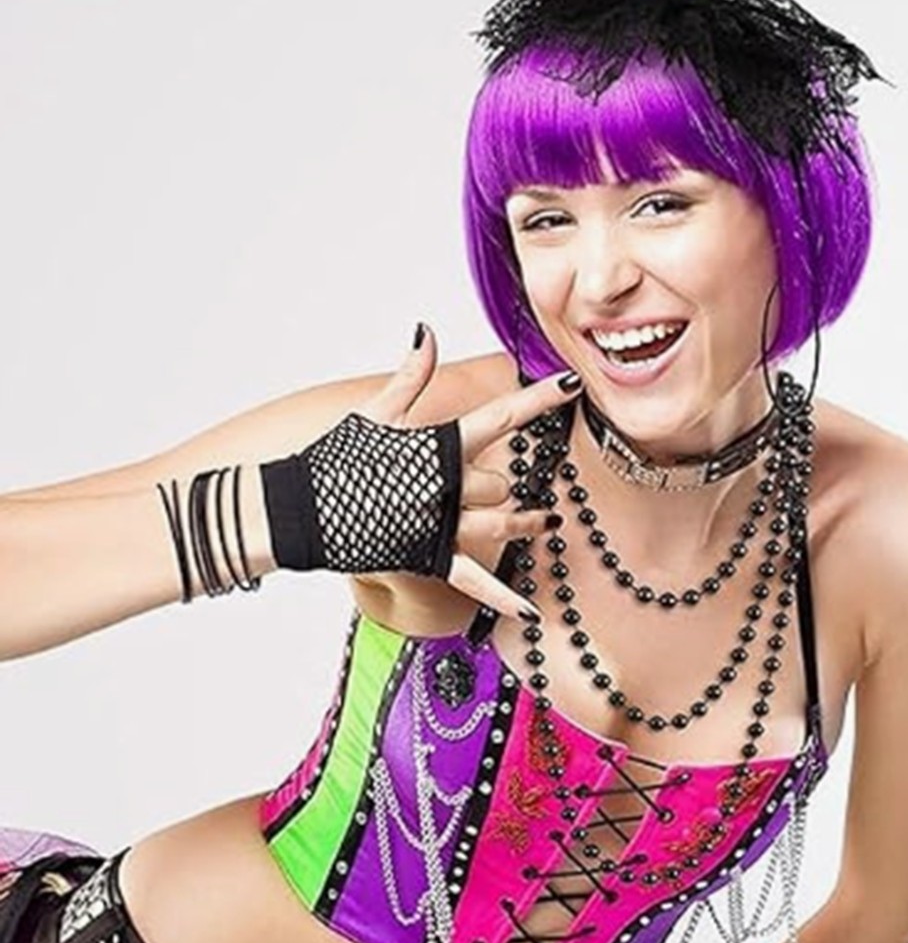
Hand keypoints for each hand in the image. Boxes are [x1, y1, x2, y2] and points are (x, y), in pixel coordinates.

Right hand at [259, 322, 580, 622]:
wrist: (300, 508)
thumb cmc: (336, 458)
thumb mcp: (376, 411)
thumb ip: (412, 374)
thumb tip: (427, 331)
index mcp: (440, 445)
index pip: (502, 415)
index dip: (539, 399)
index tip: (570, 383)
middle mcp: (448, 485)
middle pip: (500, 481)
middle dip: (498, 480)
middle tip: (481, 480)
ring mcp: (441, 524)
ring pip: (501, 522)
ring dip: (526, 522)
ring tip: (544, 520)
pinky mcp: (429, 557)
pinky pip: (474, 581)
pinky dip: (502, 598)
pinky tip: (530, 611)